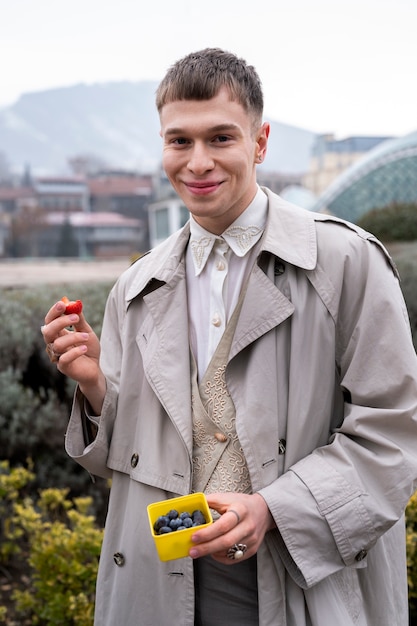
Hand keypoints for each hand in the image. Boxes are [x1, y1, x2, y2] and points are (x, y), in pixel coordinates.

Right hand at [41, 299, 105, 413]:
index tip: (63, 304)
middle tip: (75, 317)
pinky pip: (64, 359)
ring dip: (74, 337)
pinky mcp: (64, 367)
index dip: (54, 312)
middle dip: (60, 322)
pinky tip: (84, 348)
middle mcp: (54, 344)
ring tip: (87, 337)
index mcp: (58, 334)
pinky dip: (75, 352)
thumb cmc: (88, 349)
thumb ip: (80, 320)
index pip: (49, 321)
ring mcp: (58, 356)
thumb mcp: (87, 331)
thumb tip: (75, 304)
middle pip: (48, 331)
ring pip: (58, 344)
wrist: (95, 368)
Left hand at [189, 492, 274, 563]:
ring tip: (200, 550)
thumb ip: (209, 501)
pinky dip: (221, 557)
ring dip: (212, 553)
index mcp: (240, 510)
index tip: (194, 537)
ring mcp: (252, 539)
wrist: (263, 511)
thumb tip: (192, 507)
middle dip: (207, 548)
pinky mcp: (252, 549)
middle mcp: (248, 526)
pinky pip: (234, 558)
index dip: (208, 533)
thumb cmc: (241, 504)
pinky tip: (213, 552)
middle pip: (226, 541)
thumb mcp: (226, 498)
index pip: (223, 525)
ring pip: (229, 552)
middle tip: (193, 551)